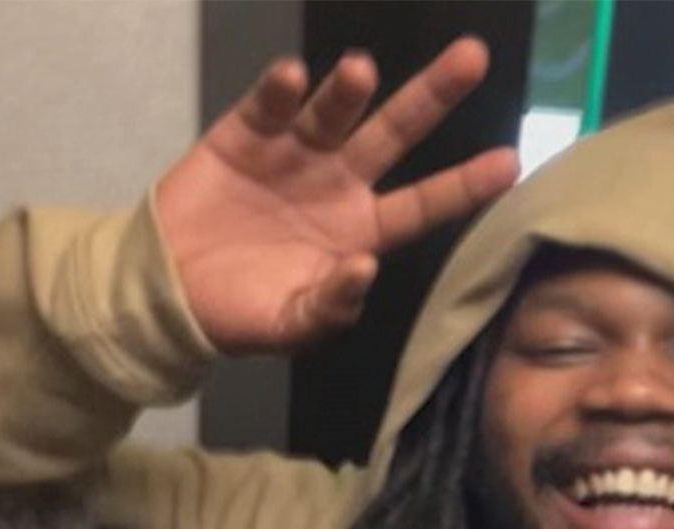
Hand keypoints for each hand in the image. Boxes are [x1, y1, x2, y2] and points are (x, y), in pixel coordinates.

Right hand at [156, 37, 518, 353]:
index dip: (464, 185)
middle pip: (395, 134)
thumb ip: (331, 304)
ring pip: (334, 114)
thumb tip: (364, 268)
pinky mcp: (243, 136)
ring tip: (360, 71)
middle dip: (432, 96)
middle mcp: (337, 183)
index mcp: (360, 230)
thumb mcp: (291, 326)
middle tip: (472, 57)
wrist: (164, 293)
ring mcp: (293, 154)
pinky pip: (267, 107)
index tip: (510, 162)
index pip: (423, 204)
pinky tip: (294, 78)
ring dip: (348, 91)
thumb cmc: (239, 313)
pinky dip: (279, 91)